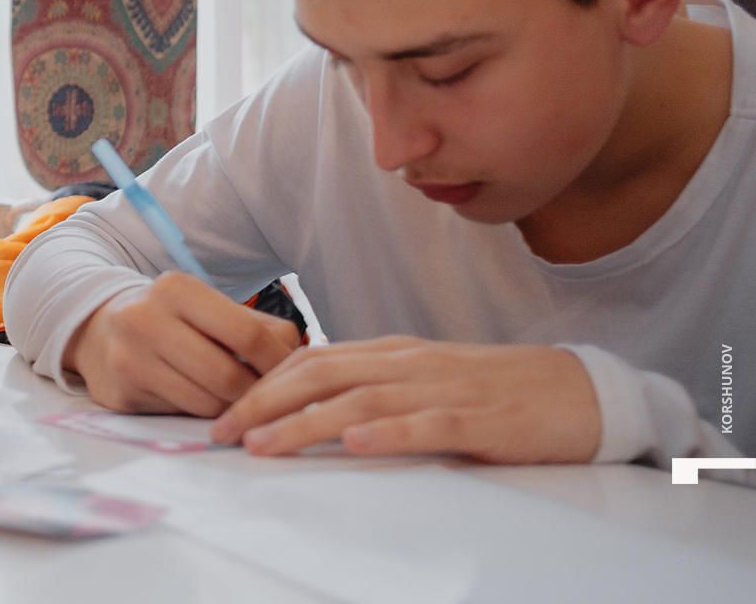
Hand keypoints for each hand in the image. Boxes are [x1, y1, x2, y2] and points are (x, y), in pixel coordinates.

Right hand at [63, 271, 302, 415]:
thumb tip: (303, 357)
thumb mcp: (207, 308)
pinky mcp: (120, 392)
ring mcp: (128, 357)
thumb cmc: (169, 320)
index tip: (294, 375)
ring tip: (240, 402)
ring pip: (206, 403)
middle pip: (227, 376)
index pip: (247, 334)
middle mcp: (145, 319)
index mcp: (175, 289)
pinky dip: (203, 416)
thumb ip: (258, 328)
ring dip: (232, 409)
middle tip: (271, 399)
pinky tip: (205, 404)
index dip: (279, 362)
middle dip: (257, 394)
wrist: (97, 329)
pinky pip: (181, 415)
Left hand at [211, 337, 601, 462]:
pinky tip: (357, 445)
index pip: (311, 361)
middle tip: (222, 433)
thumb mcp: (424, 382)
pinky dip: (388, 433)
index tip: (223, 414)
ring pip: (360, 400)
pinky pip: (427, 425)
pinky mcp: (478, 421)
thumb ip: (374, 389)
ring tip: (264, 445)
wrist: (578, 390)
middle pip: (320, 376)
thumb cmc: (495, 390)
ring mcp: (441, 390)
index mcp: (392, 354)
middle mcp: (407, 364)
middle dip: (264, 404)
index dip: (263, 385)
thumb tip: (315, 410)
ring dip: (305, 423)